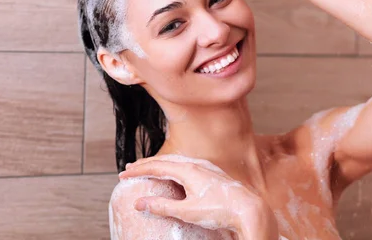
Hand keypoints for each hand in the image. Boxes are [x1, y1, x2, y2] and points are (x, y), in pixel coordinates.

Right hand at [119, 154, 278, 239]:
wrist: (248, 209)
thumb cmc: (219, 210)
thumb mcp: (187, 211)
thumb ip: (162, 206)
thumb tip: (139, 203)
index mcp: (187, 170)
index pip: (156, 166)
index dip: (138, 170)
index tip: (123, 174)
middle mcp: (196, 164)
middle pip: (165, 161)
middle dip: (146, 165)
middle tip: (130, 168)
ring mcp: (205, 168)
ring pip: (176, 162)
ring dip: (160, 165)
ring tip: (149, 169)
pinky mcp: (212, 174)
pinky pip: (186, 165)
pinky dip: (173, 167)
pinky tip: (175, 173)